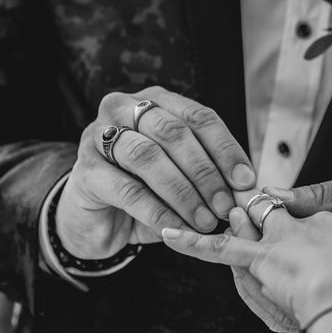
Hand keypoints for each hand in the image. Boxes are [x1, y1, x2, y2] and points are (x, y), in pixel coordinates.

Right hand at [56, 87, 256, 258]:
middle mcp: (124, 109)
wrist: (97, 219)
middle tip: (225, 205)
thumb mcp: (182, 178)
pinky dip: (158, 213)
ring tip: (205, 221)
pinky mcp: (85, 172)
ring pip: (148, 157)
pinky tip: (178, 230)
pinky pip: (128, 191)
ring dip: (183, 193)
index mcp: (156, 102)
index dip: (225, 149)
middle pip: (173, 133)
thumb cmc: (147, 192)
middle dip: (205, 172)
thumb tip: (246, 190)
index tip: (245, 181)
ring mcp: (98, 137)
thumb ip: (210, 176)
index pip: (198, 116)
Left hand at [160, 191, 331, 332]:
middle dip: (271, 226)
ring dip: (239, 228)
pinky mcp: (258, 261)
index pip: (320, 226)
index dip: (313, 238)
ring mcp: (283, 242)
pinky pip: (218, 249)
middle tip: (259, 226)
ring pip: (253, 230)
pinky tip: (168, 233)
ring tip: (226, 223)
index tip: (310, 249)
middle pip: (281, 223)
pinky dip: (192, 242)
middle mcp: (311, 229)